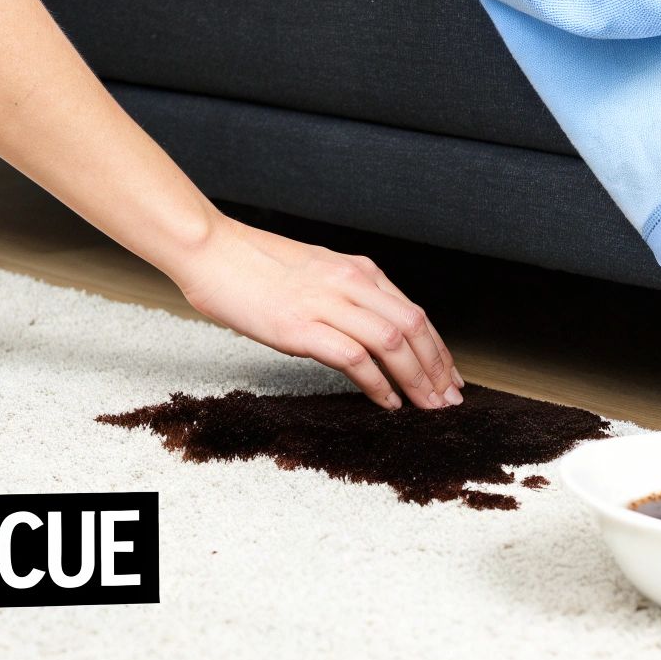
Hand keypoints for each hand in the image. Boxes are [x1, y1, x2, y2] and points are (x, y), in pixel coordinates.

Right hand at [169, 217, 463, 408]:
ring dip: (416, 380)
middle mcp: (351, 283)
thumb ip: (347, 296)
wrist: (212, 251)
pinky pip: (355, 359)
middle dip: (437, 369)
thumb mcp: (316, 273)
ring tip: (425, 407)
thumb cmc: (254, 266)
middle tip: (447, 400)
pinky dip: (378, 385)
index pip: (415, 313)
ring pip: (393, 343)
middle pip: (414, 328)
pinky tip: (386, 403)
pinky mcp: (301, 327)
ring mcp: (327, 303)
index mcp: (358, 270)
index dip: (438, 350)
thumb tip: (371, 329)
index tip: (448, 377)